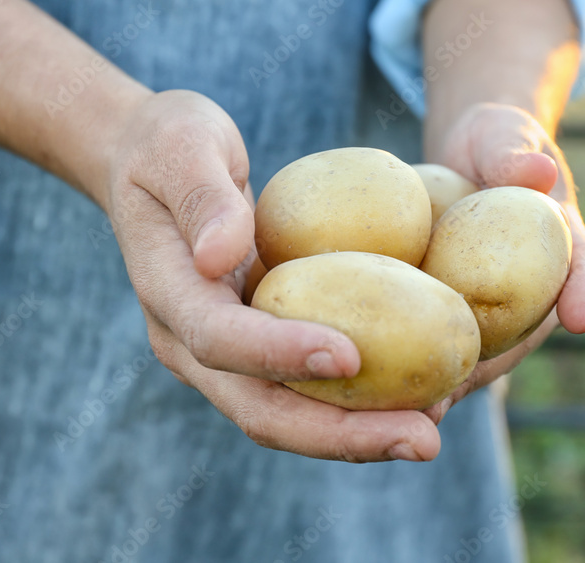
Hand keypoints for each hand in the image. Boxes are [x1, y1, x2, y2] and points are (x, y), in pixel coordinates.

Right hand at [104, 90, 440, 461]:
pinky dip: (359, 405)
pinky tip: (420, 398)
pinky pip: (307, 390)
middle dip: (339, 435)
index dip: (281, 354)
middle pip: (262, 409)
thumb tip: (220, 256)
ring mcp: (227, 352)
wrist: (151, 162)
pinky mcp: (261, 346)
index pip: (221, 339)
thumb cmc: (169, 143)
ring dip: (359, 435)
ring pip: (288, 414)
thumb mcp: (181, 145)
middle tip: (423, 441)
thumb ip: (202, 197)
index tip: (351, 357)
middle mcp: (192, 341)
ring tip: (432, 432)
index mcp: (169, 294)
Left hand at [422, 103, 584, 422]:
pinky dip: (409, 367)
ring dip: (444, 384)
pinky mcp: (449, 311)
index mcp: (564, 244)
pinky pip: (434, 341)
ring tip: (409, 412)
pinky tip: (370, 390)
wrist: (468, 158)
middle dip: (490, 368)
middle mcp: (532, 289)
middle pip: (519, 336)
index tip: (581, 316)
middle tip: (461, 390)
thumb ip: (515, 151)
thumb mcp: (505, 136)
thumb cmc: (495, 143)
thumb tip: (537, 172)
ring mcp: (490, 307)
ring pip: (475, 353)